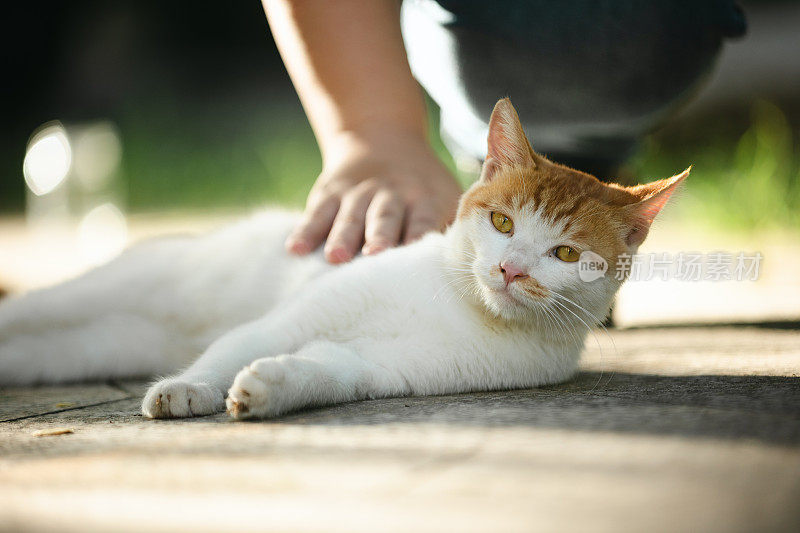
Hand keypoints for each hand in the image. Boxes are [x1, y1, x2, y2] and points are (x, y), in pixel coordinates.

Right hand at [285, 129, 461, 262]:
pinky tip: (295, 249)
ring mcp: (357, 192)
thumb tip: (462, 273)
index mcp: (424, 196)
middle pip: (385, 215)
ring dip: (342, 236)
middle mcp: (391, 192)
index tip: (417, 255)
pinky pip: (316, 212)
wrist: (382, 137)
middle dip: (379, 235)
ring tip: (336, 258)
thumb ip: (448, 229)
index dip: (420, 234)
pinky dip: (306, 230)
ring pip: (349, 215)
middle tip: (375, 256)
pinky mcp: (329, 192)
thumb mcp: (444, 195)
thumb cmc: (422, 189)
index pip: (423, 217)